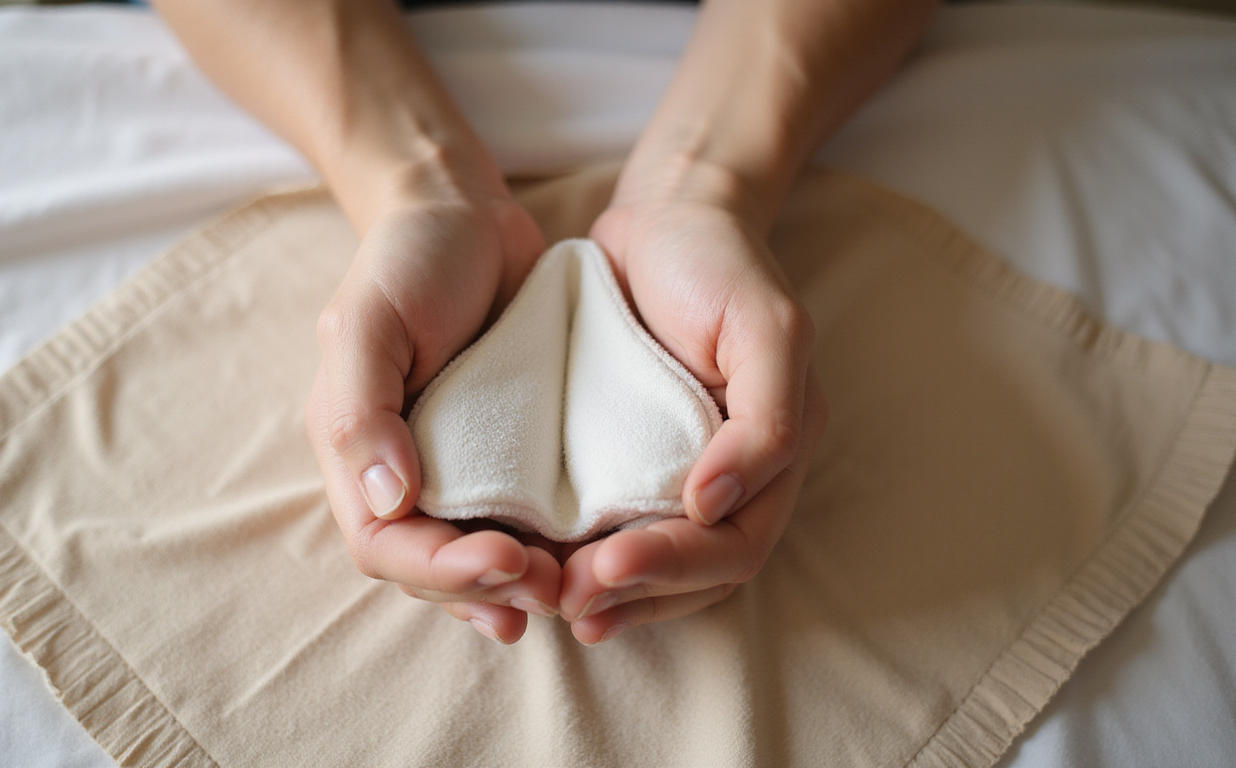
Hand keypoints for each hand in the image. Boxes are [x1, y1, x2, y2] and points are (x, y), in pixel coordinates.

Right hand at [306, 177, 562, 643]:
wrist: (465, 214)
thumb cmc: (408, 260)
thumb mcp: (369, 321)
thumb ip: (361, 410)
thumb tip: (389, 499)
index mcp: (358, 451)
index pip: (384, 544)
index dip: (439, 568)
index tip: (504, 559)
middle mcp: (404, 473)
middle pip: (429, 567)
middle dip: (483, 589)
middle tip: (549, 587)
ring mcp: (458, 467)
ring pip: (472, 559)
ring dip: (513, 589)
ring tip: (566, 594)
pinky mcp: (510, 455)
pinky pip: (517, 523)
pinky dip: (539, 556)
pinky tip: (575, 571)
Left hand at [559, 185, 828, 644]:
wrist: (666, 216)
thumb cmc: (720, 266)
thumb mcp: (766, 329)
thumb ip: (766, 421)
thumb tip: (716, 503)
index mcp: (770, 458)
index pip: (734, 546)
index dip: (676, 567)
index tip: (610, 565)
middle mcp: (728, 480)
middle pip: (694, 573)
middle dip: (637, 593)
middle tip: (572, 599)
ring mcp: (674, 473)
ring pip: (655, 567)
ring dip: (611, 596)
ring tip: (556, 606)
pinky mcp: (621, 459)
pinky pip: (610, 526)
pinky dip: (583, 557)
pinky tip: (543, 570)